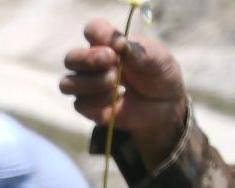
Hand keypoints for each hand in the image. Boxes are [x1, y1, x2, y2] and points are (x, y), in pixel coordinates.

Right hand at [62, 19, 187, 165]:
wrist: (166, 105)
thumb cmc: (159, 74)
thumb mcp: (157, 57)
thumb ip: (137, 51)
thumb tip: (118, 44)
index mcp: (108, 44)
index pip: (92, 30)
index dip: (98, 34)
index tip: (116, 45)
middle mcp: (93, 64)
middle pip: (71, 58)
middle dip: (88, 59)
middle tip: (111, 61)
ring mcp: (88, 87)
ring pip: (68, 84)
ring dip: (92, 83)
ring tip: (115, 83)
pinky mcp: (89, 108)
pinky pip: (80, 104)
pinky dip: (98, 102)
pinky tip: (116, 100)